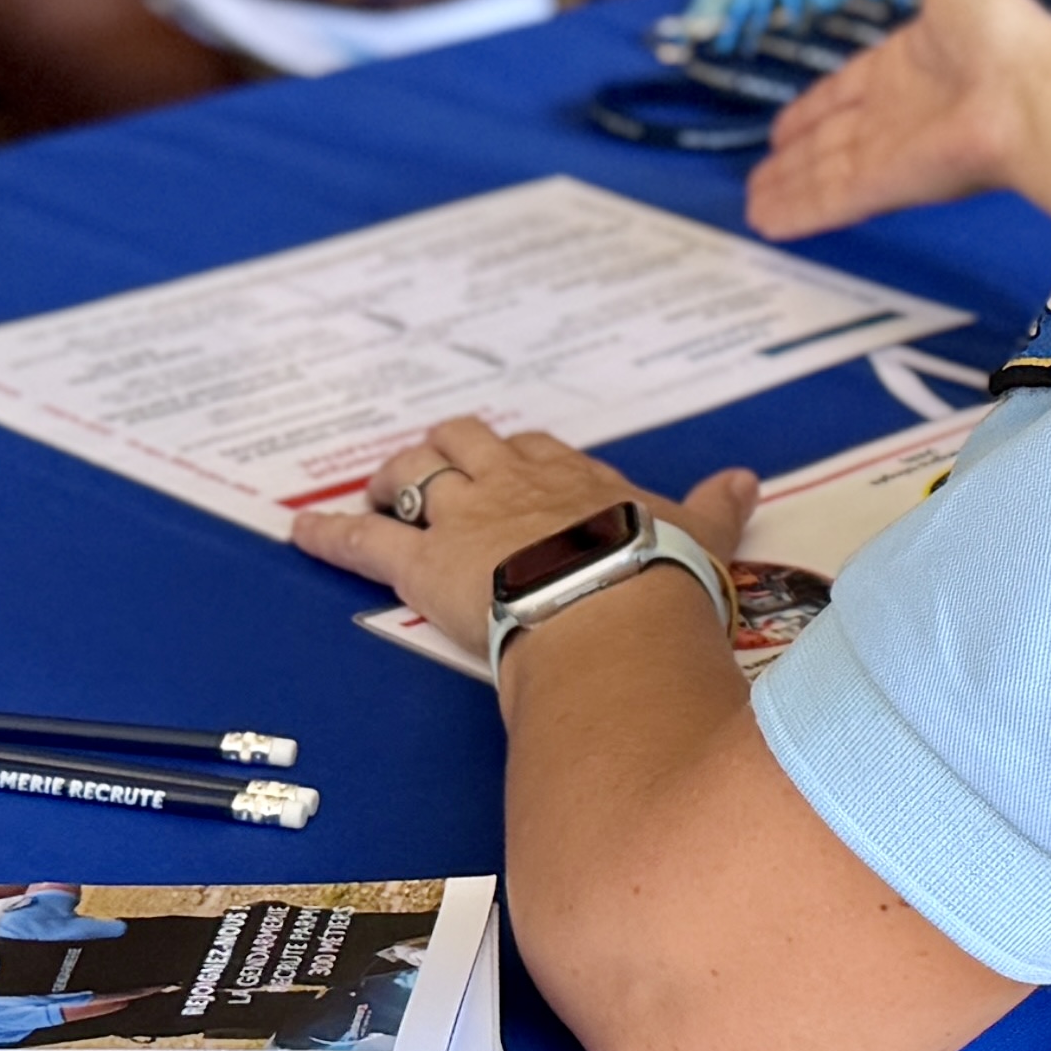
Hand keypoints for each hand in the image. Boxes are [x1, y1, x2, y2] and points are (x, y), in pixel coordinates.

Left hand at [292, 417, 758, 675]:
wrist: (612, 608)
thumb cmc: (660, 577)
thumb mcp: (701, 533)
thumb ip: (718, 505)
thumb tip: (749, 479)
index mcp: (576, 479)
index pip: (538, 451)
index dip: (518, 458)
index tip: (512, 468)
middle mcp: (514, 483)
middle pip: (466, 442)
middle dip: (446, 451)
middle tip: (434, 473)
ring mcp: (464, 517)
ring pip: (414, 475)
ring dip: (392, 481)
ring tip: (380, 494)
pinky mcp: (422, 562)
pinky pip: (364, 540)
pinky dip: (330, 536)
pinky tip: (301, 533)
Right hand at [746, 0, 1050, 240]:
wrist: (1035, 92)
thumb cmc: (1002, 33)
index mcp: (906, 67)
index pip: (846, 91)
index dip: (815, 107)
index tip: (785, 125)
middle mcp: (895, 115)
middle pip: (830, 141)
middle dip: (795, 158)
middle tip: (760, 174)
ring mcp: (890, 153)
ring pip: (823, 174)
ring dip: (786, 189)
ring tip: (750, 207)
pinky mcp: (886, 184)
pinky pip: (830, 199)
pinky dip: (796, 212)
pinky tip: (764, 223)